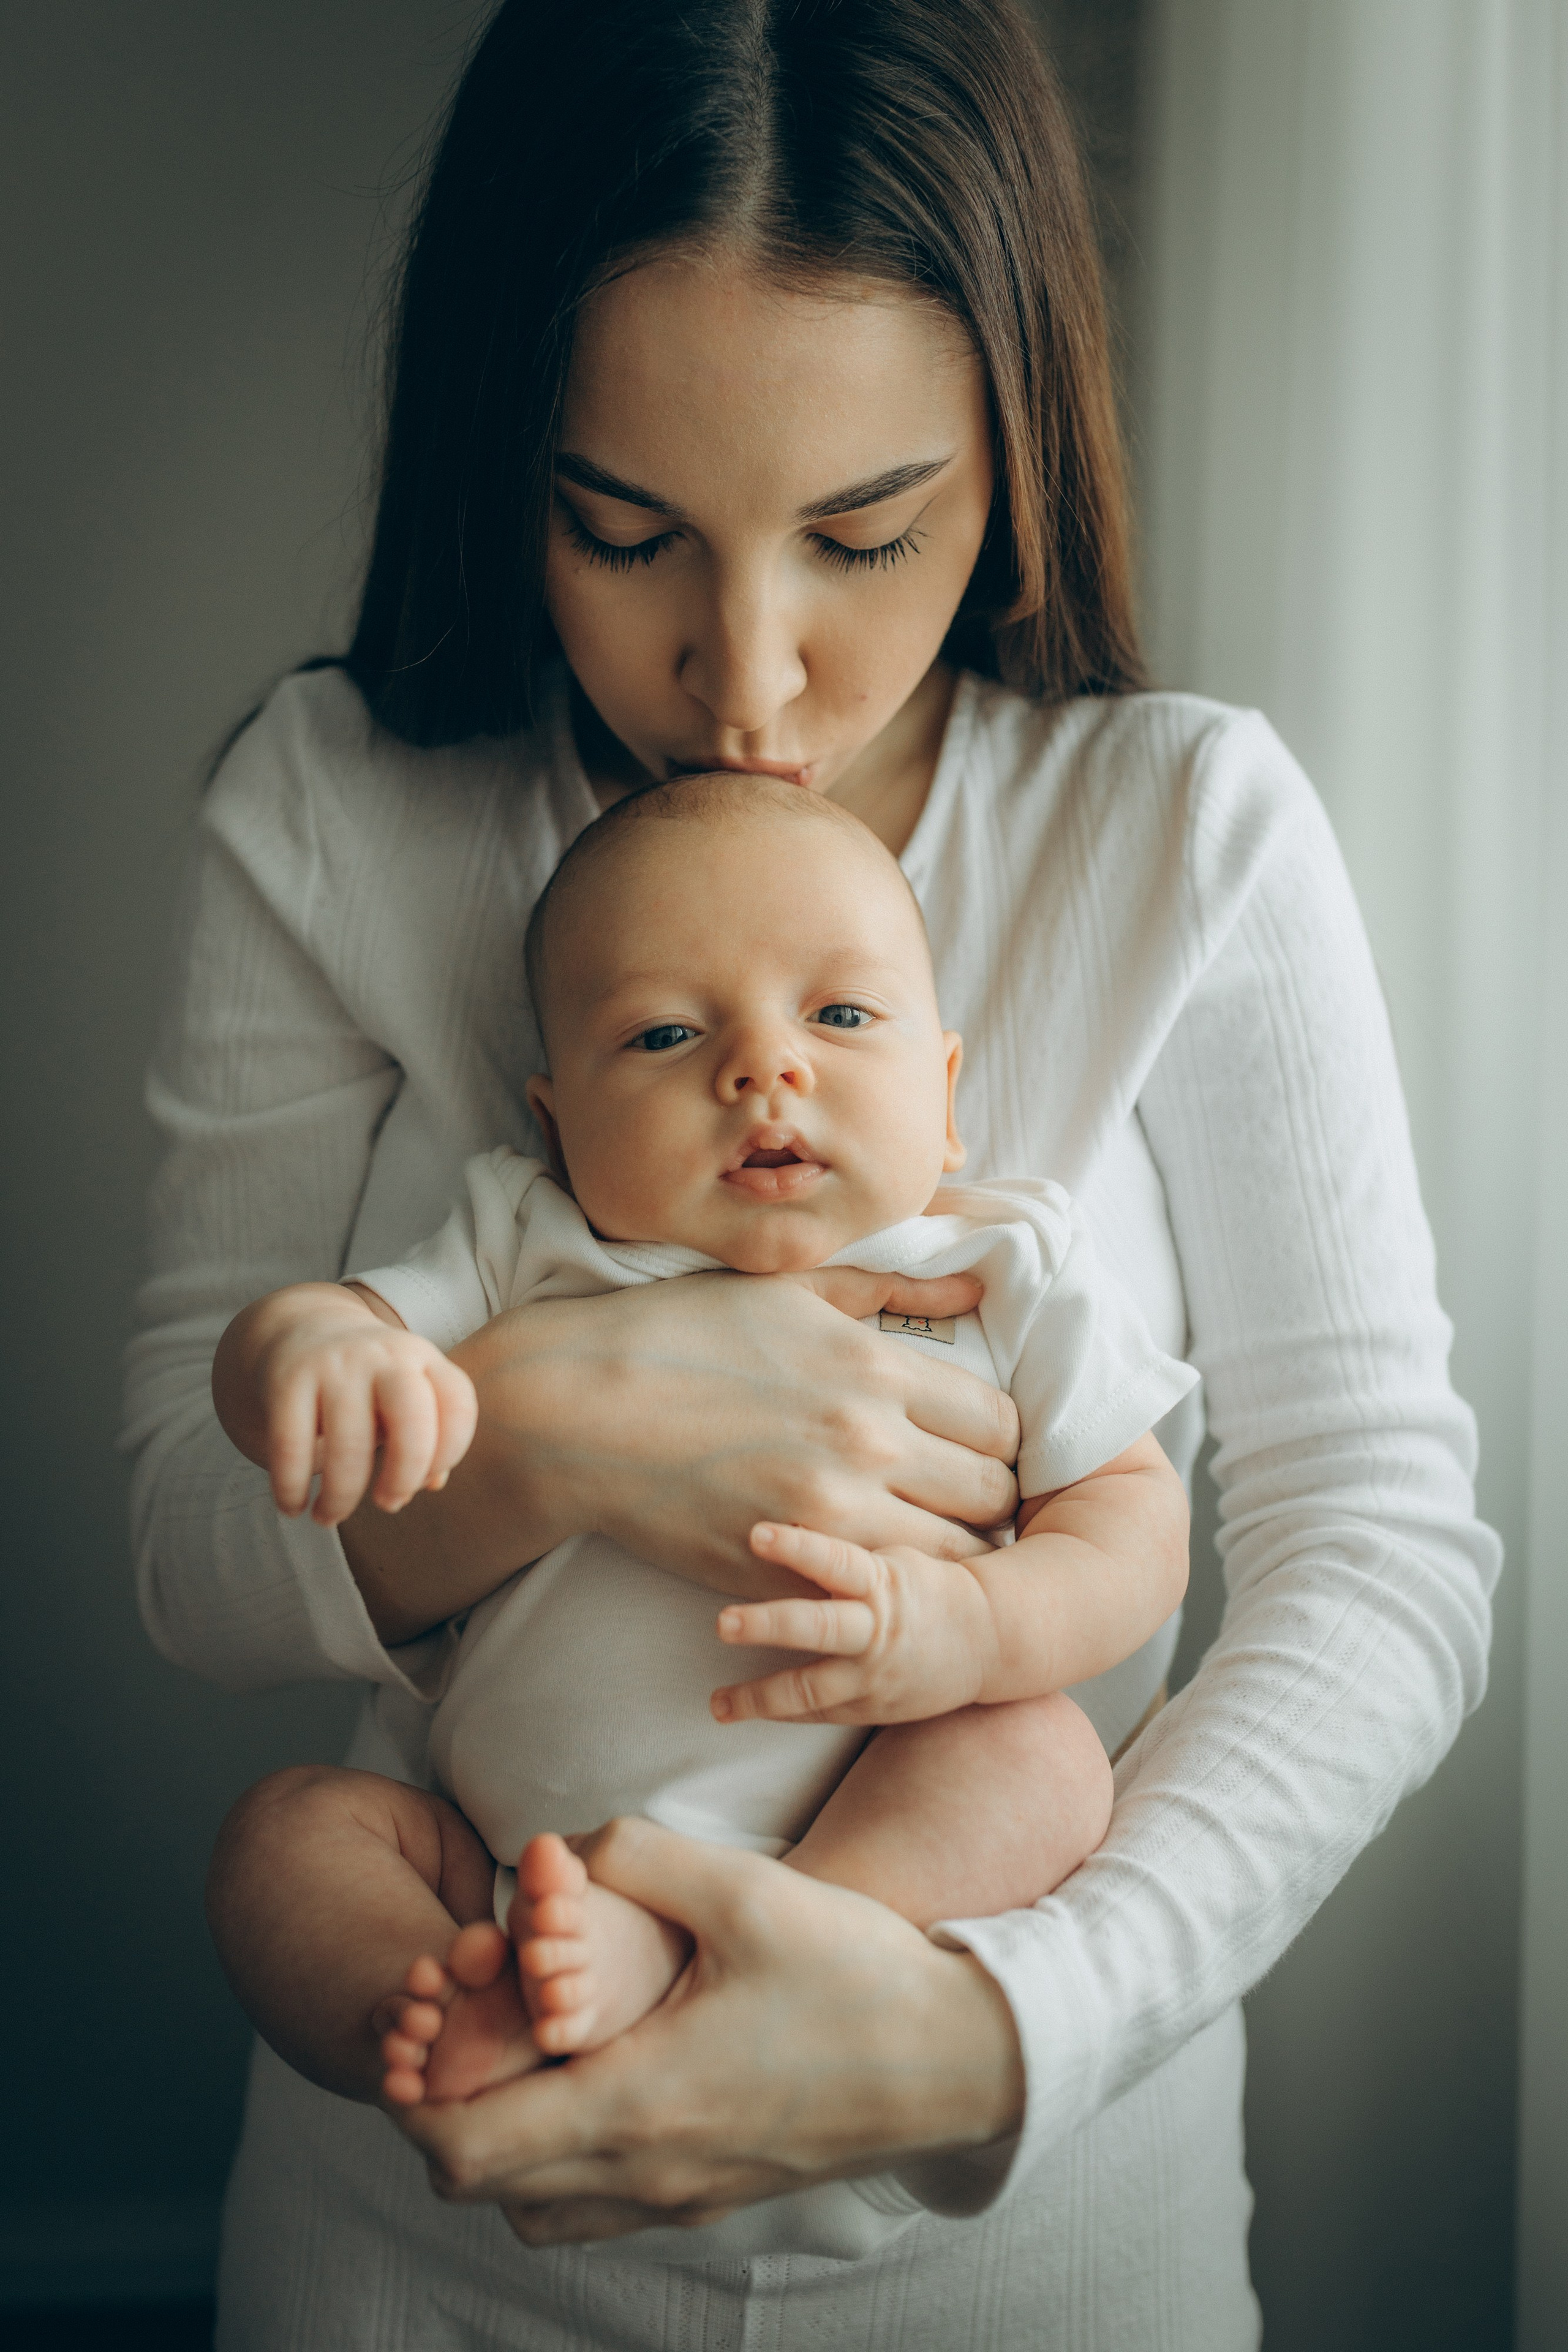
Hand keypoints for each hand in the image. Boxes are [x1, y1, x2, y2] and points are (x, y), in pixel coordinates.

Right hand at [214, 1283, 477, 1524]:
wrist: (300, 1331)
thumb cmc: (366, 1383)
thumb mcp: (405, 1397)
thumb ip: (429, 1438)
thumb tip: (433, 1483)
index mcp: (422, 1359)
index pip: (458, 1404)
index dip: (449, 1453)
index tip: (423, 1482)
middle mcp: (384, 1356)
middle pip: (412, 1420)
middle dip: (405, 1476)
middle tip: (388, 1504)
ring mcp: (336, 1365)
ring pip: (348, 1444)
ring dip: (340, 1496)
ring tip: (327, 1516)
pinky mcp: (289, 1379)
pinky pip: (291, 1445)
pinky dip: (290, 1486)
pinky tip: (293, 1506)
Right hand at [342, 1265, 1020, 1643]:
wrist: (577, 1410)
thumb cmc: (681, 1335)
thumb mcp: (791, 1291)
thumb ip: (894, 1290)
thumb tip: (978, 1291)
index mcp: (874, 1368)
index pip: (1002, 1422)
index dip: (1002, 1438)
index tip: (980, 1443)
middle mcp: (867, 1444)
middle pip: (994, 1493)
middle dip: (989, 1496)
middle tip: (963, 1495)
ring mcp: (826, 1517)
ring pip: (953, 1557)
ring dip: (951, 1549)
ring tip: (926, 1535)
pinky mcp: (785, 1570)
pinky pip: (880, 1594)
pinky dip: (891, 1584)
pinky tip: (874, 1565)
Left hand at [388, 1817, 1023, 2243]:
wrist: (960, 2061)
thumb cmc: (857, 1977)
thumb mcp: (746, 1890)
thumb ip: (638, 1855)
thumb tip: (564, 1850)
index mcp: (637, 2102)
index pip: (464, 2146)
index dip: (417, 2093)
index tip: (427, 2026)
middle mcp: (646, 2171)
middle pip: (480, 2187)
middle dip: (446, 2114)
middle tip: (463, 2032)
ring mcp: (679, 2196)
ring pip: (534, 2208)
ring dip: (502, 2145)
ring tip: (523, 2055)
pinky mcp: (713, 2198)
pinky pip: (594, 2208)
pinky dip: (561, 2164)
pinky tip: (595, 2080)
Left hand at [711, 1521, 996, 1723]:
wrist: (989, 1641)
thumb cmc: (928, 1584)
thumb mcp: (897, 1552)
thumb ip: (845, 1549)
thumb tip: (787, 1503)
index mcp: (883, 1582)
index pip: (836, 1561)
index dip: (798, 1547)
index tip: (756, 1533)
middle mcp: (876, 1631)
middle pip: (817, 1628)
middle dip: (769, 1625)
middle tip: (722, 1623)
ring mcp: (873, 1675)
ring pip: (811, 1688)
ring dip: (759, 1695)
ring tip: (715, 1702)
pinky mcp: (871, 1708)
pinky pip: (820, 1712)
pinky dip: (781, 1711)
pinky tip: (738, 1709)